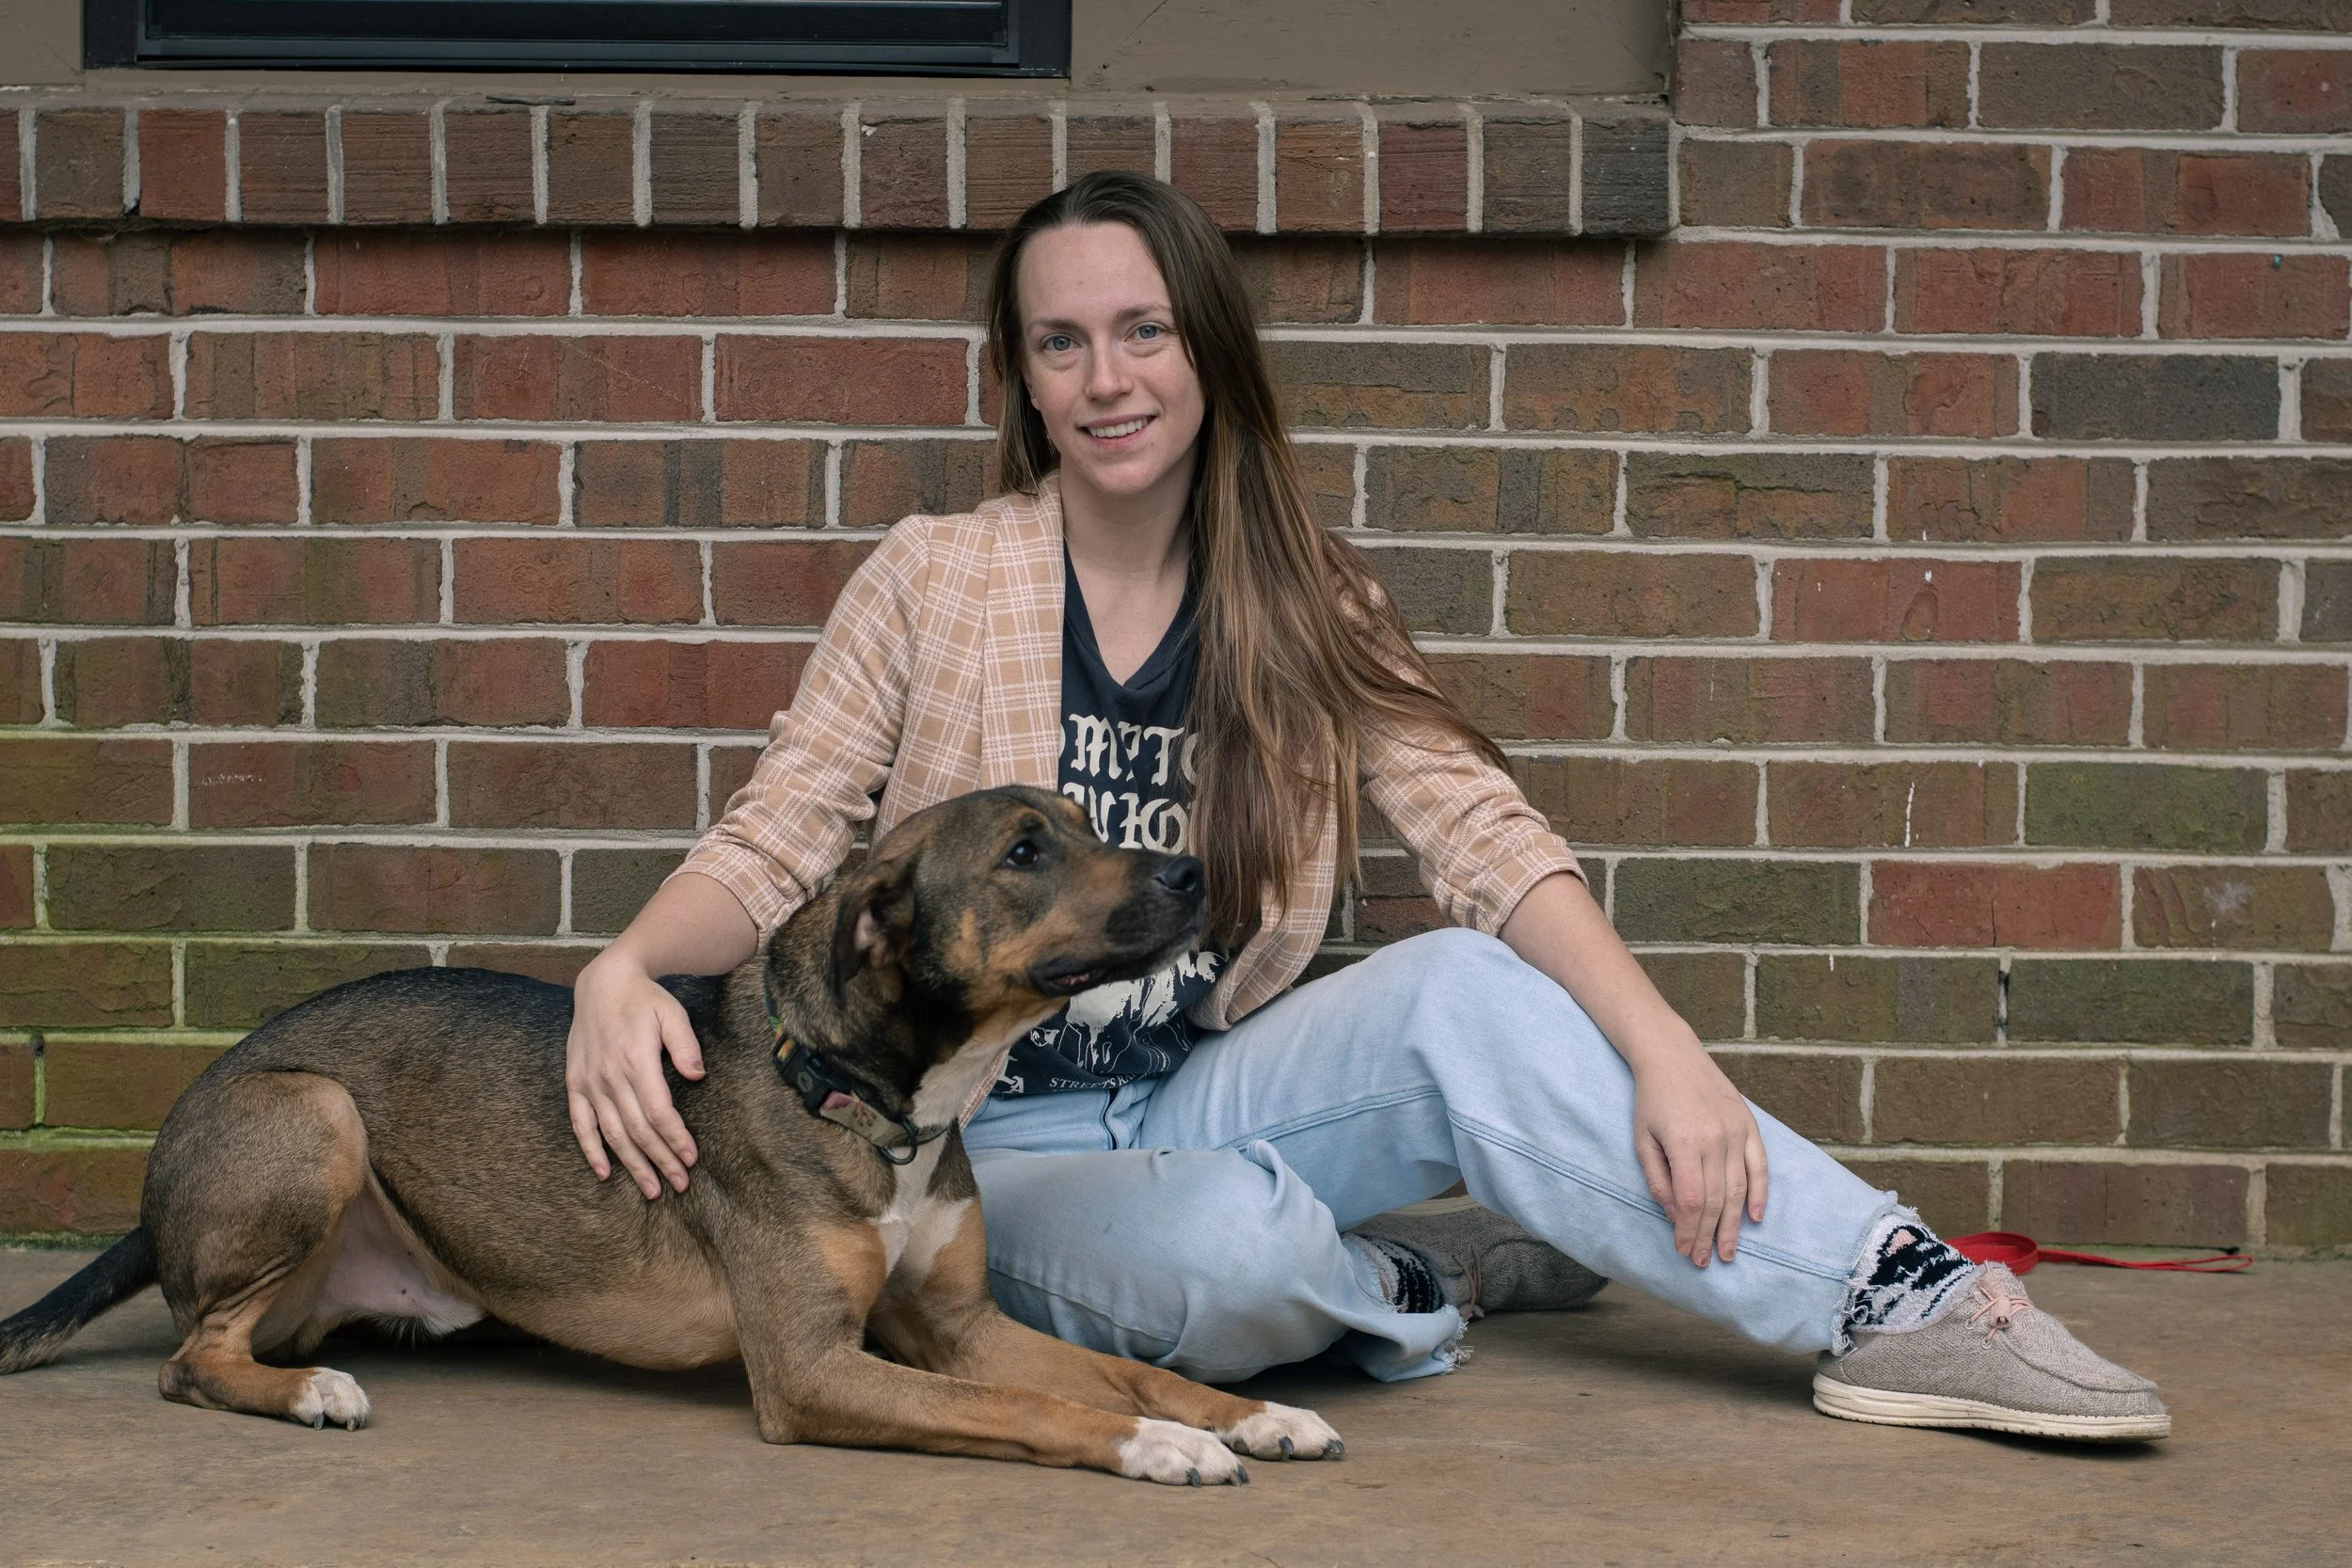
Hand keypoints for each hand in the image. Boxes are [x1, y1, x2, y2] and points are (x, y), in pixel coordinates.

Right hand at [566, 951, 705, 1197]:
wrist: (603, 983)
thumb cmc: (644, 1000)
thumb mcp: (672, 1013)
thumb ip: (685, 1044)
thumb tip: (697, 1075)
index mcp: (636, 1061)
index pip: (658, 1112)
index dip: (675, 1139)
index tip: (691, 1159)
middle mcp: (610, 1077)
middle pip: (637, 1130)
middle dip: (660, 1160)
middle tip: (679, 1184)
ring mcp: (589, 1083)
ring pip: (611, 1134)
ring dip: (632, 1164)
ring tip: (650, 1189)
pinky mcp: (575, 1084)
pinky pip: (580, 1124)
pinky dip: (591, 1151)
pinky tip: (605, 1172)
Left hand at [1630, 1042, 1767, 1267]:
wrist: (1672, 1055)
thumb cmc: (1651, 1100)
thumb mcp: (1642, 1140)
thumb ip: (1658, 1180)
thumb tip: (1676, 1216)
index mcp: (1684, 1143)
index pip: (1692, 1201)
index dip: (1690, 1230)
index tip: (1685, 1251)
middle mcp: (1715, 1139)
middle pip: (1717, 1200)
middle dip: (1710, 1235)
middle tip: (1706, 1261)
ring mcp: (1736, 1131)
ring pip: (1739, 1189)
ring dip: (1734, 1224)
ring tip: (1729, 1251)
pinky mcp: (1748, 1124)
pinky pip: (1759, 1165)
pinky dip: (1759, 1193)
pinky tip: (1755, 1218)